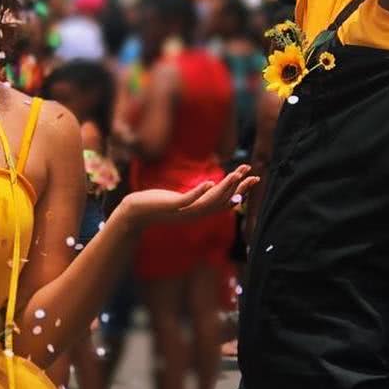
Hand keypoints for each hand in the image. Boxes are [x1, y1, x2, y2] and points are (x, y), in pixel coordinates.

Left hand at [119, 165, 258, 227]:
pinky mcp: (172, 206)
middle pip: (223, 202)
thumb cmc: (157, 204)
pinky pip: (189, 200)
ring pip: (210, 201)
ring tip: (236, 175)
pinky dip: (200, 192)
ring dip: (224, 188)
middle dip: (239, 189)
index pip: (226, 203)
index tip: (253, 179)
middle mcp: (195, 214)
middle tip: (253, 176)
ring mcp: (184, 211)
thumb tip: (209, 188)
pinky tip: (209, 182)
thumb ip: (197, 196)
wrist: (135, 212)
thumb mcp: (182, 200)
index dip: (241, 192)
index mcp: (200, 211)